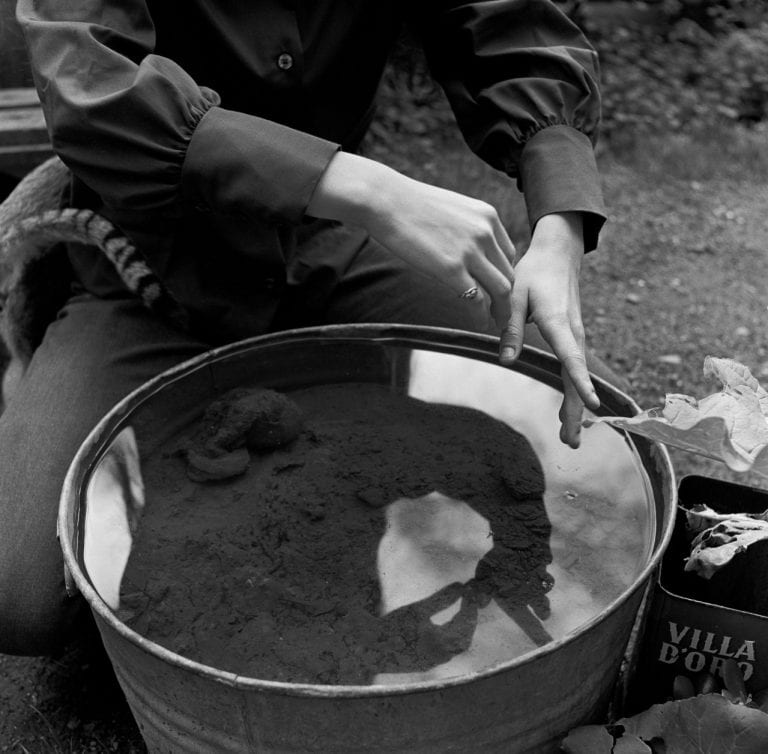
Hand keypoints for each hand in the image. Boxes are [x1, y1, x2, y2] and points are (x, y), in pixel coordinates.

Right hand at [307, 151, 515, 327]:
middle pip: (508, 273)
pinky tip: (478, 323)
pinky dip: (481, 316)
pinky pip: (477, 299)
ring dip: (501, 310)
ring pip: (501, 289)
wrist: (386, 201)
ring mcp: (470, 251)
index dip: (505, 274)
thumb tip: (464, 247)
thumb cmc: (409, 205)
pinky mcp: (452, 268)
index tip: (497, 289)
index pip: (508, 253)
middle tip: (501, 313)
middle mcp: (485, 233)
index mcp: (487, 216)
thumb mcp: (451, 209)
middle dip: (507, 297)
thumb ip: (466, 228)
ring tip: (496, 323)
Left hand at [498, 212, 599, 447]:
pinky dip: (572, 391)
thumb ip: (511, 329)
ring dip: (574, 406)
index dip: (580, 383)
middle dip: (576, 411)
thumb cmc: (534, 271)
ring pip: (576, 376)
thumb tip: (505, 362)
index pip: (571, 359)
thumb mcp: (514, 296)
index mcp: (558, 323)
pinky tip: (567, 410)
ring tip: (568, 436)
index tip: (593, 406)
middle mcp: (572, 333)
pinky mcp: (572, 336)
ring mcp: (575, 336)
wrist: (558, 252)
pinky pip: (573, 368)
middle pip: (576, 378)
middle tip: (570, 441)